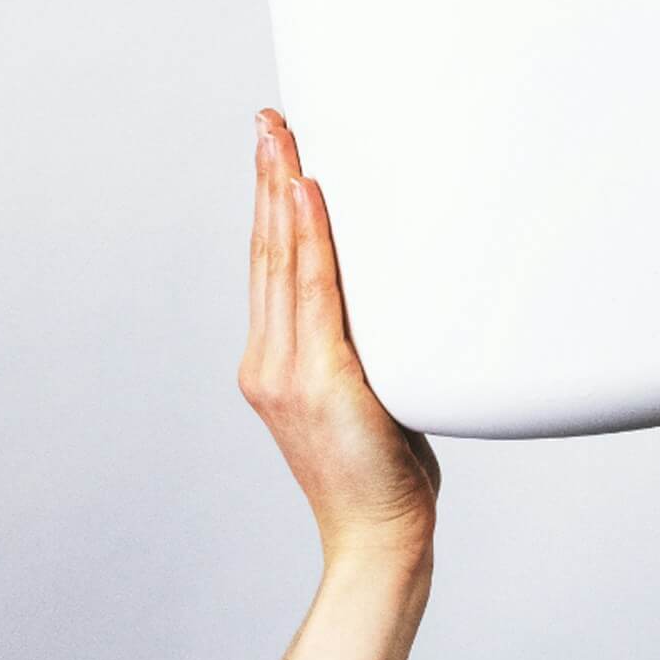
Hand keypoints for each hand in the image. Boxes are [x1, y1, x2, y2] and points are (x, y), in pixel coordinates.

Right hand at [239, 108, 440, 574]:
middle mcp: (269, 362)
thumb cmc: (382, 471)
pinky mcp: (321, 380)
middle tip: (270, 119)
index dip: (268, 204)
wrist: (379, 540)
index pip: (268, 266)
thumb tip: (391, 288)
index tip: (272, 150)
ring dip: (285, 190)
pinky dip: (311, 237)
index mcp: (272, 365)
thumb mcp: (364, 390)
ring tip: (284, 138)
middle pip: (267, 250)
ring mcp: (288, 372)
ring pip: (285, 260)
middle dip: (268, 178)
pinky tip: (311, 194)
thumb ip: (359, 340)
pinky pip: (316, 290)